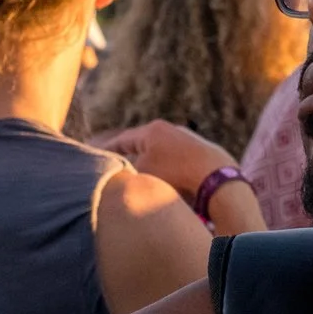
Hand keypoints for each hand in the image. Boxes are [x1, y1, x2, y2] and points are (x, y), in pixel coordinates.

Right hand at [92, 121, 237, 203]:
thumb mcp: (142, 174)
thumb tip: (118, 176)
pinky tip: (166, 183)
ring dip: (150, 166)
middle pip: (142, 145)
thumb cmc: (176, 175)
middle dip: (129, 157)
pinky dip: (167, 171)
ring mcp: (189, 139)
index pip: (122, 140)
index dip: (107, 151)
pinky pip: (176, 162)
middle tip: (115, 168)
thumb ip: (125, 173)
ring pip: (160, 154)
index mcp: (152, 131)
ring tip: (140, 179)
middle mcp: (170, 130)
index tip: (94, 158)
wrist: (218, 179)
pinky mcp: (203, 153)